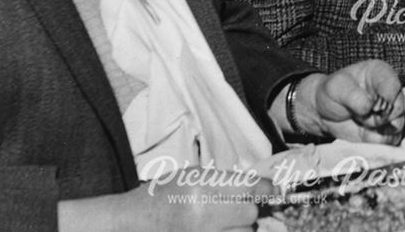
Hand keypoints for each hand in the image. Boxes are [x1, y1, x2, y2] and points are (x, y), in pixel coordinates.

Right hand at [58, 169, 271, 231]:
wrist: (130, 225)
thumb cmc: (159, 197)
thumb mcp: (189, 177)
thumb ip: (222, 181)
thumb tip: (255, 186)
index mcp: (201, 189)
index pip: (251, 188)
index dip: (267, 189)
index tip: (274, 190)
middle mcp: (203, 215)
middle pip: (250, 214)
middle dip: (247, 210)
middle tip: (234, 208)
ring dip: (238, 228)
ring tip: (220, 223)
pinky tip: (216, 229)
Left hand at [294, 61, 404, 143]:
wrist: (324, 112)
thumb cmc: (333, 93)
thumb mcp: (338, 89)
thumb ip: (355, 97)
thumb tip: (371, 108)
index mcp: (381, 73)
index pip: (393, 86)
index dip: (384, 99)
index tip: (371, 107)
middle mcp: (390, 91)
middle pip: (398, 108)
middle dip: (378, 118)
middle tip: (360, 116)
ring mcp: (391, 111)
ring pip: (396, 126)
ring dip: (377, 130)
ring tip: (360, 122)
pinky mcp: (388, 129)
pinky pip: (391, 140)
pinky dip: (377, 140)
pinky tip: (363, 132)